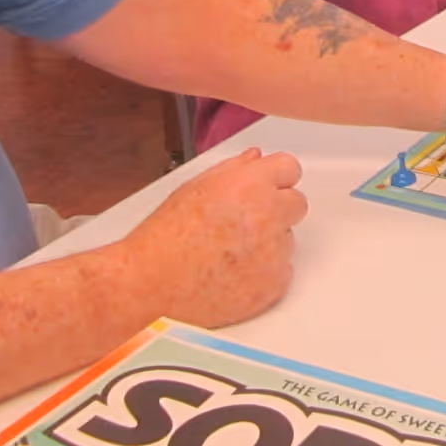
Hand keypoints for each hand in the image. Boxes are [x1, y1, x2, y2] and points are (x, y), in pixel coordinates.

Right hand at [121, 149, 307, 326]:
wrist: (149, 287)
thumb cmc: (163, 240)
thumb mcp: (193, 188)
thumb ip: (233, 169)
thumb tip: (256, 159)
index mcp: (249, 185)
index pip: (289, 168)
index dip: (276, 178)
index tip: (267, 186)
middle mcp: (268, 215)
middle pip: (296, 203)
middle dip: (276, 210)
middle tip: (244, 223)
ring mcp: (273, 253)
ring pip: (287, 240)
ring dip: (268, 243)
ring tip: (228, 252)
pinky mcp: (274, 285)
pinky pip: (283, 272)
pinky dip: (264, 274)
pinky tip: (233, 273)